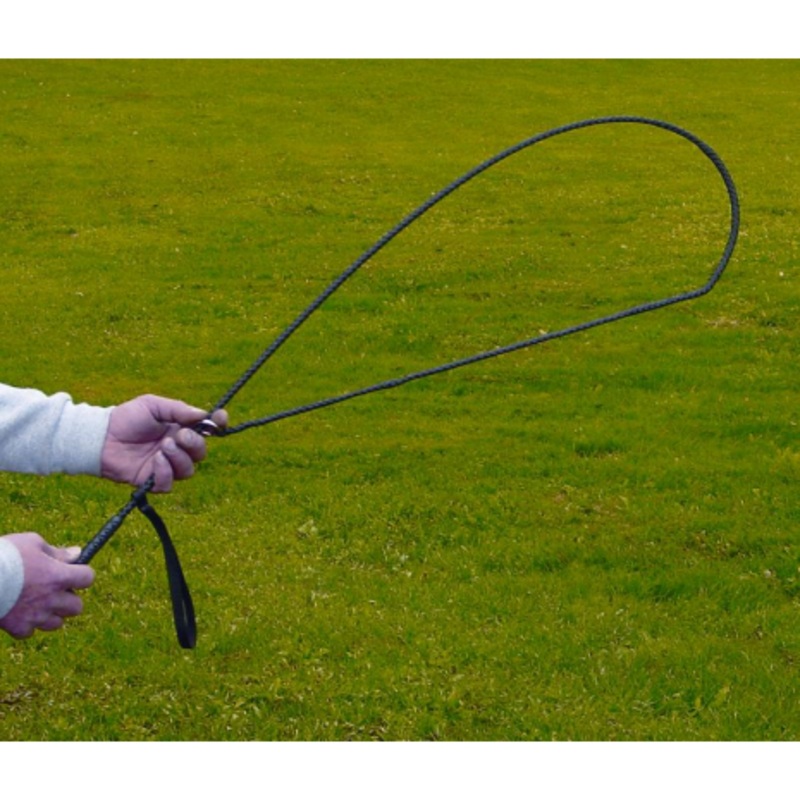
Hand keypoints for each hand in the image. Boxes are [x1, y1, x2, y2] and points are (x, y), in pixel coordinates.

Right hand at [0, 533, 94, 638]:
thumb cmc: (5, 555)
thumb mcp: (32, 543)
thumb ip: (57, 552)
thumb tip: (76, 553)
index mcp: (59, 576)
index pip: (87, 578)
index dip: (82, 574)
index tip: (73, 572)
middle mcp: (51, 599)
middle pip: (77, 607)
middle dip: (69, 598)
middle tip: (54, 590)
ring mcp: (35, 616)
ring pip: (56, 623)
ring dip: (51, 614)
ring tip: (36, 602)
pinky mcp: (18, 628)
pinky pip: (30, 631)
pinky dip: (26, 624)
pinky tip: (17, 612)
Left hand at [100, 394, 227, 492]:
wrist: (101, 437)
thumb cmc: (126, 418)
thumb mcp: (153, 405)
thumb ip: (178, 409)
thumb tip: (203, 415)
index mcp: (180, 428)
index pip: (207, 430)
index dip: (218, 425)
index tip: (220, 419)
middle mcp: (177, 448)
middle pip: (201, 453)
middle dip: (194, 444)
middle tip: (178, 436)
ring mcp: (166, 466)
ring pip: (188, 470)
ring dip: (179, 458)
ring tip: (162, 447)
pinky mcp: (153, 481)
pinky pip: (170, 483)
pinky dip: (165, 472)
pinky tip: (154, 461)